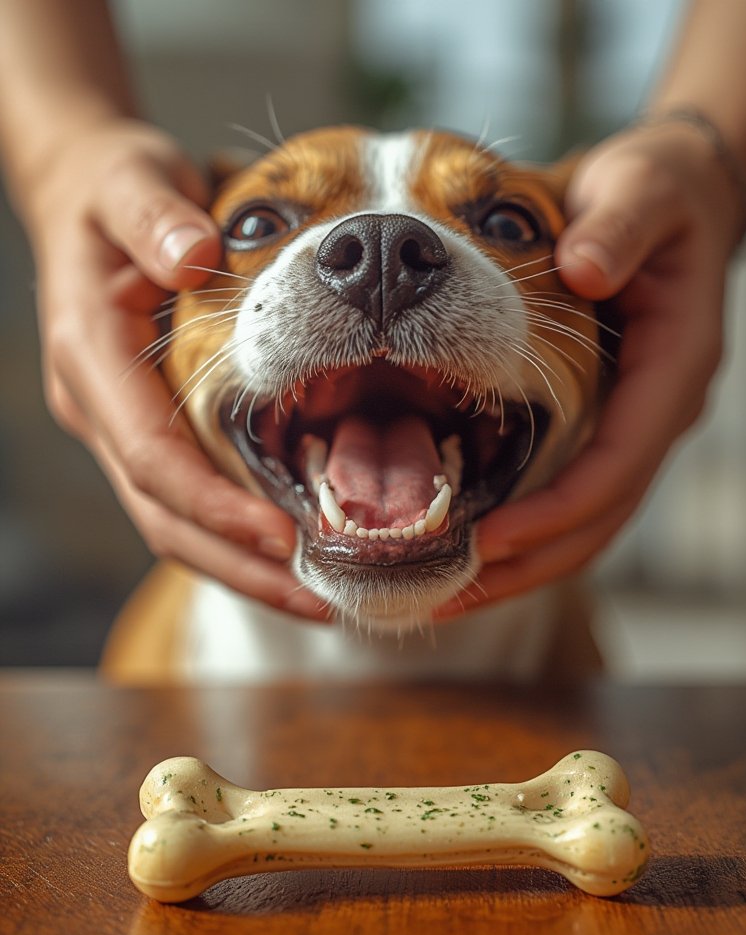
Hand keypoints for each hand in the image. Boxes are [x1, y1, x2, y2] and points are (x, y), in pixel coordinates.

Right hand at [24, 117, 322, 617]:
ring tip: (319, 600)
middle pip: (164, 517)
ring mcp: (121, 428)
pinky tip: (295, 555)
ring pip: (175, 525)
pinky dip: (239, 538)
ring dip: (243, 570)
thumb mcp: (130, 180)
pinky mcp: (148, 432)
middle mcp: (100, 409)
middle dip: (240, 565)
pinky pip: (190, 502)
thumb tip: (191, 254)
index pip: (152, 457)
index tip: (284, 536)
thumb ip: (154, 215)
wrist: (84, 197)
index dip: (215, 504)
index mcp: (90, 358)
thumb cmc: (112, 189)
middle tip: (319, 601)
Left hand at [436, 119, 743, 617]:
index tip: (487, 540)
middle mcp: (657, 414)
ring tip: (449, 593)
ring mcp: (633, 426)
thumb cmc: (656, 194)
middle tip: (449, 595)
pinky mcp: (606, 426)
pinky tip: (470, 546)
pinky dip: (523, 531)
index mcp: (672, 371)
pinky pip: (568, 497)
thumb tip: (586, 268)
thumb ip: (618, 226)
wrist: (676, 198)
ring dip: (522, 566)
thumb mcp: (641, 189)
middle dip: (528, 564)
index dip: (555, 511)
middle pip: (600, 519)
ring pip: (585, 524)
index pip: (617, 466)